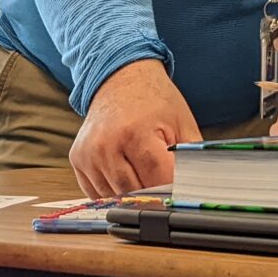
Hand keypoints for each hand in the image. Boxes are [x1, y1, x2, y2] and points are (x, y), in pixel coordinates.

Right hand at [70, 59, 199, 195]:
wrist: (120, 79)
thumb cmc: (154, 101)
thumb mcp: (183, 124)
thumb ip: (192, 160)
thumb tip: (199, 191)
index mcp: (135, 132)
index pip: (157, 180)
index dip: (173, 188)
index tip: (184, 189)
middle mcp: (106, 144)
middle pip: (136, 193)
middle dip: (155, 193)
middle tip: (167, 183)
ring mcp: (88, 154)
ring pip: (117, 197)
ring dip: (134, 194)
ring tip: (145, 172)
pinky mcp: (78, 160)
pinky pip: (99, 193)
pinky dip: (116, 191)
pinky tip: (126, 171)